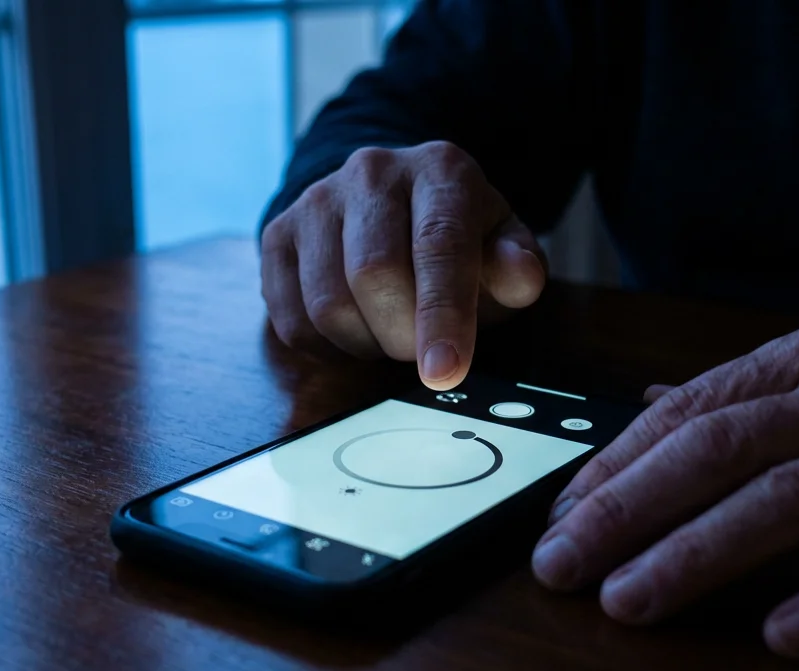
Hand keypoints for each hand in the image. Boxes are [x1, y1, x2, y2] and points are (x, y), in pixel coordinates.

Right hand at [259, 141, 546, 389]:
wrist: (389, 203)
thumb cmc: (454, 239)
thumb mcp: (501, 247)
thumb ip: (517, 266)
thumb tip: (521, 277)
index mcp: (440, 171)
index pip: (438, 245)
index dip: (442, 315)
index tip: (445, 372)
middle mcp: (372, 173)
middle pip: (373, 274)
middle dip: (402, 336)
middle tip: (422, 352)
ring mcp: (317, 201)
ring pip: (327, 303)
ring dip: (364, 344)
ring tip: (389, 334)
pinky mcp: (277, 234)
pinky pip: (291, 318)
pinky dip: (327, 347)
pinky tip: (355, 332)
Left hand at [532, 320, 798, 656]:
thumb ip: (751, 391)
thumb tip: (653, 399)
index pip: (693, 406)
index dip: (617, 461)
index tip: (560, 510)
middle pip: (721, 449)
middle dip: (627, 509)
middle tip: (562, 562)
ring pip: (790, 502)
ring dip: (698, 554)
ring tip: (630, 601)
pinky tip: (782, 636)